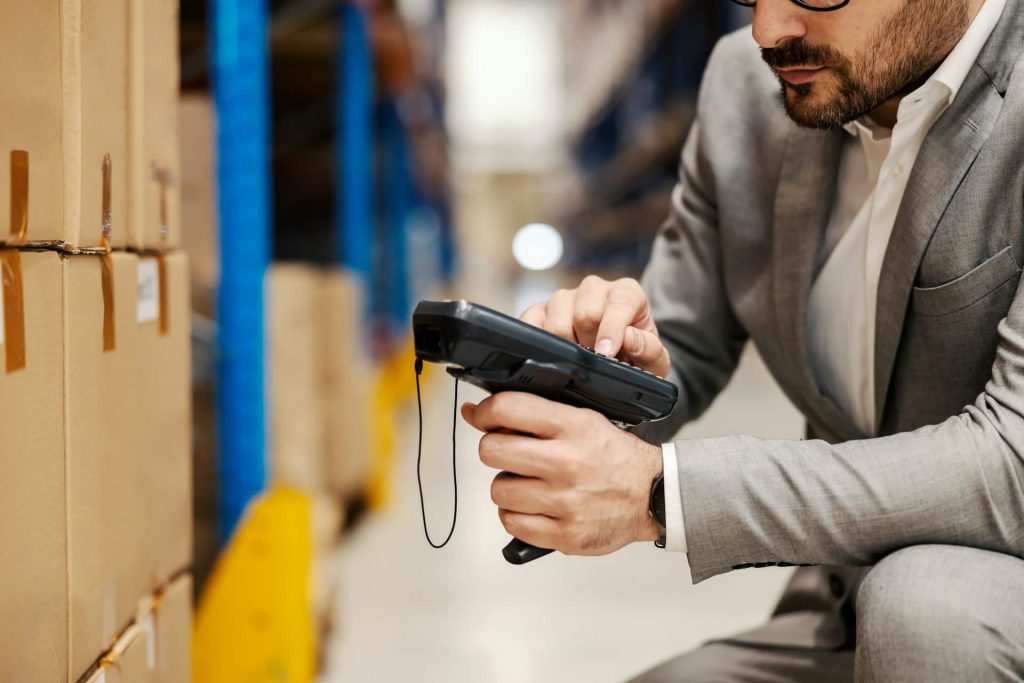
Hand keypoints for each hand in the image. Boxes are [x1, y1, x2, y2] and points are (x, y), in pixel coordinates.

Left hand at [462, 392, 662, 555]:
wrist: (654, 496)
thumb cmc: (615, 456)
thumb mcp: (583, 420)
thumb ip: (532, 413)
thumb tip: (473, 413)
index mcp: (573, 427)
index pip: (507, 409)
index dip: (485, 412)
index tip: (484, 418)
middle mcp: (567, 463)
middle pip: (492, 451)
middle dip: (495, 449)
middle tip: (511, 453)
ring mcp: (565, 502)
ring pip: (498, 491)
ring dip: (508, 486)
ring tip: (531, 483)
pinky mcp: (565, 535)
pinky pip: (512, 523)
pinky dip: (517, 515)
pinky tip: (536, 506)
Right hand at [520, 276, 670, 378]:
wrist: (613, 360)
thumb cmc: (634, 357)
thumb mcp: (653, 361)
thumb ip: (650, 350)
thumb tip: (630, 339)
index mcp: (626, 293)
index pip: (619, 302)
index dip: (612, 329)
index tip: (606, 353)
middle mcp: (594, 289)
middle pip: (586, 313)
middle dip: (590, 344)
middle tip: (595, 363)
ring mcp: (564, 298)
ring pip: (557, 319)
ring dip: (566, 346)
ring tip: (577, 360)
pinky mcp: (539, 310)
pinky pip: (530, 322)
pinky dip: (538, 342)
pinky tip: (552, 356)